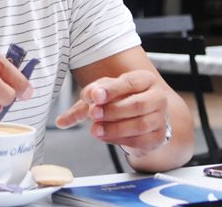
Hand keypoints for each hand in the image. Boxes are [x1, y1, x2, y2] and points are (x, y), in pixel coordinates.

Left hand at [54, 69, 170, 154]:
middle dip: (112, 111)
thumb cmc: (123, 100)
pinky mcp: (158, 137)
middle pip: (136, 104)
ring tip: (95, 130)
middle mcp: (157, 97)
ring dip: (114, 128)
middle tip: (92, 114)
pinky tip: (105, 137)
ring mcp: (160, 118)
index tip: (95, 96)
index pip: (129, 82)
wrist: (144, 116)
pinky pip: (141, 141)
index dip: (111, 90)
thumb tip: (61, 121)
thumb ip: (84, 104)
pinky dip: (120, 140)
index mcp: (144, 80)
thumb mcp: (102, 96)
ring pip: (139, 124)